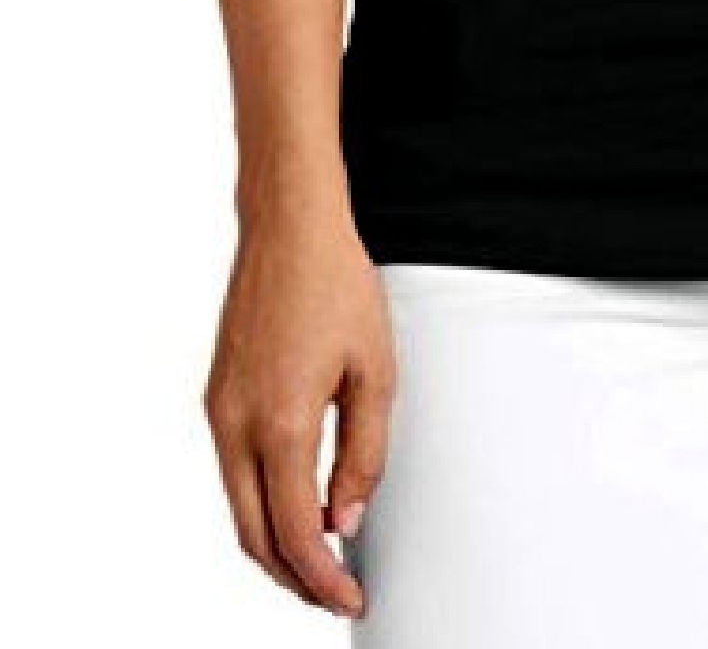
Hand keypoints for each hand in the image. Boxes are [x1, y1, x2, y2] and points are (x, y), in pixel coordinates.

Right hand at [204, 193, 394, 616]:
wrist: (288, 228)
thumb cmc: (337, 285)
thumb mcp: (375, 370)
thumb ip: (365, 451)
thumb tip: (345, 519)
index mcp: (281, 421)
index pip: (293, 532)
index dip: (322, 578)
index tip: (351, 596)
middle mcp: (236, 425)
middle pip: (253, 536)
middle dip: (293, 577)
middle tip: (335, 592)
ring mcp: (218, 412)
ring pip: (237, 508)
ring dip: (274, 544)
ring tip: (322, 556)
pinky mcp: (216, 398)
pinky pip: (232, 473)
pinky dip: (260, 504)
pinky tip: (296, 503)